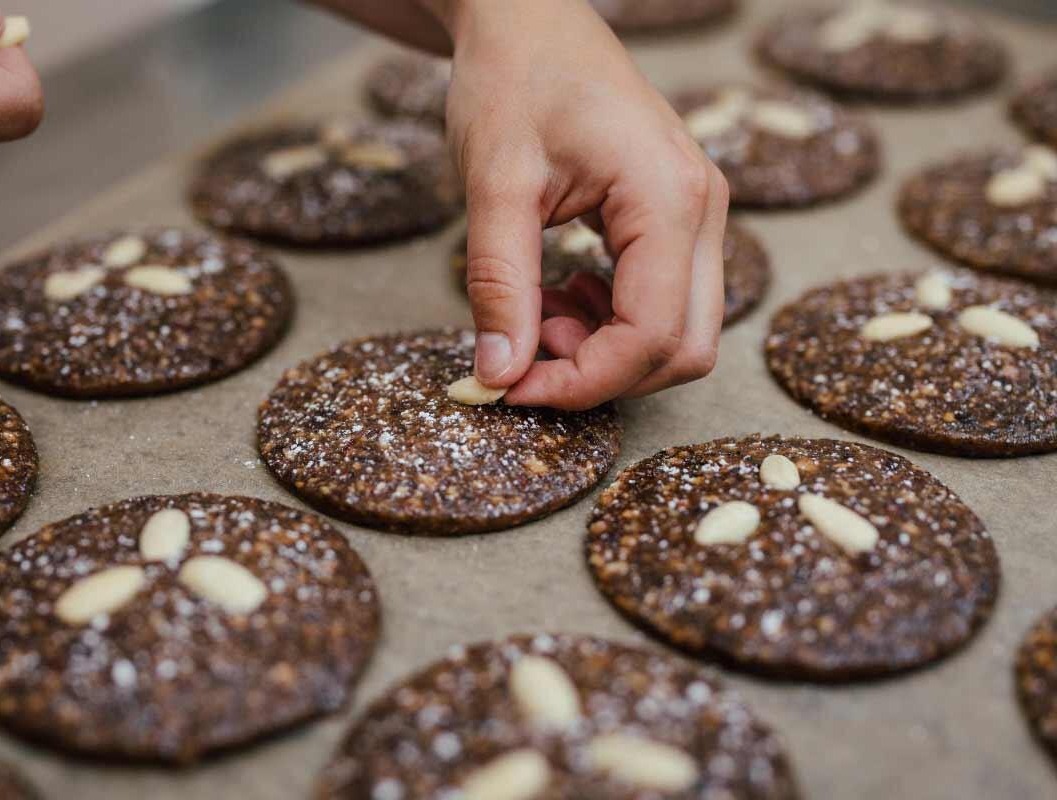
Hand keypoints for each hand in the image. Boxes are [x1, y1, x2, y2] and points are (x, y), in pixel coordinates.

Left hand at [440, 0, 727, 409]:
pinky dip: (610, 323)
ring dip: (606, 351)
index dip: (582, 381)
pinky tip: (559, 295)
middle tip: (524, 354)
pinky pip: (664, 303)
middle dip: (601, 373)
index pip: (651, 336)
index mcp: (669, 199)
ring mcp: (698, 216)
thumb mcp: (494, 184)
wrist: (531, 20)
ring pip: (679, 333)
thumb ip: (500, 284)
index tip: (512, 389)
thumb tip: (499, 376)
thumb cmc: (515, 80)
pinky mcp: (679, 221)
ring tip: (536, 315)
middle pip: (683, 349)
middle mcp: (704, 212)